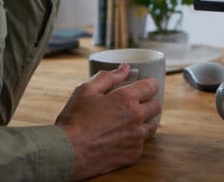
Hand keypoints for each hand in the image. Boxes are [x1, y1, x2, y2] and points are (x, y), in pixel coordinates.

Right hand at [56, 65, 162, 180]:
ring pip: (151, 125)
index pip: (153, 86)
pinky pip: (141, 143)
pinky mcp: (133, 154)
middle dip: (147, 102)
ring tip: (127, 121)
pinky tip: (120, 138)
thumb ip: (108, 77)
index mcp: (127, 99)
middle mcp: (136, 118)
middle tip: (133, 104)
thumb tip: (124, 68)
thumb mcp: (86, 91)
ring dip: (144, 121)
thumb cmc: (74, 121)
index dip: (149, 84)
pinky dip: (134, 140)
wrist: (67, 153)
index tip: (142, 87)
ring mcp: (136, 138)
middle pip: (156, 106)